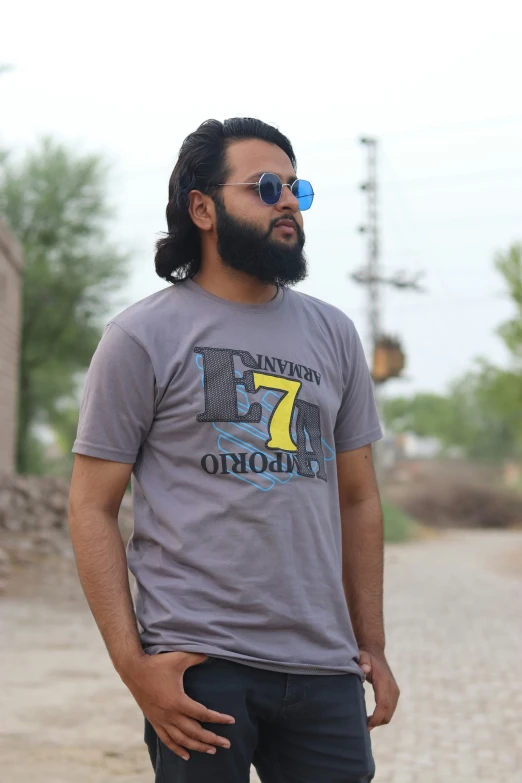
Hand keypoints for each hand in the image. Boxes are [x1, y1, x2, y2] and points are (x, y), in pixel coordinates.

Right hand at [120, 651, 234, 760]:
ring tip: (211, 751)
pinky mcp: (154, 721)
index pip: (203, 714)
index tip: (231, 721)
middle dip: (212, 739)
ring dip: (197, 747)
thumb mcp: (179, 658)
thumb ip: (197, 657)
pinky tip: (186, 756)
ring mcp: (161, 720)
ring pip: (182, 740)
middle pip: (194, 732)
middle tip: (226, 744)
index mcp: (178, 701)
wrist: (133, 670)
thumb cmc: (157, 663)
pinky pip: (166, 740)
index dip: (218, 718)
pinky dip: (177, 749)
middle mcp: (170, 715)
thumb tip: (211, 653)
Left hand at [358, 648, 399, 730]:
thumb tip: (365, 669)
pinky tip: (370, 718)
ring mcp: (395, 691)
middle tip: (362, 728)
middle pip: (387, 712)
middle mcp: (392, 688)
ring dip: (379, 720)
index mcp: (384, 681)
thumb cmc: (365, 656)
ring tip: (365, 723)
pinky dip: (382, 716)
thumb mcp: (361, 656)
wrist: (375, 652)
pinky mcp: (394, 694)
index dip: (376, 717)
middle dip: (376, 722)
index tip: (367, 725)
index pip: (383, 704)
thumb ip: (362, 662)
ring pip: (389, 713)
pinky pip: (389, 710)